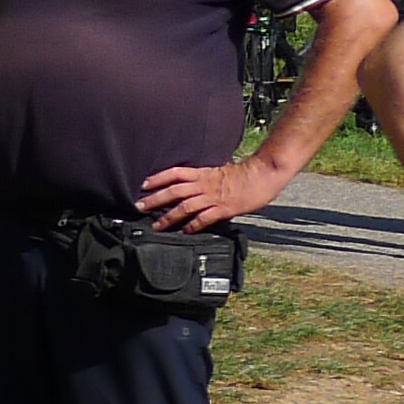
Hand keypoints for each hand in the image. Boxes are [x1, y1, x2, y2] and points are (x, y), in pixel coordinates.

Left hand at [136, 150, 296, 230]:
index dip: (157, 178)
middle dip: (155, 199)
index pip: (175, 173)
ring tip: (156, 225)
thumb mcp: (220, 171)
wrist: (266, 173)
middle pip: (174, 190)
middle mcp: (205, 185)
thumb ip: (205, 178)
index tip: (142, 185)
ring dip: (168, 216)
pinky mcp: (224, 208)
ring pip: (185, 206)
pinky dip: (192, 225)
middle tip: (138, 206)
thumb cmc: (246, 173)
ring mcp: (214, 197)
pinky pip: (204, 218)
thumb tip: (193, 184)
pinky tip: (183, 232)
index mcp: (204, 174)